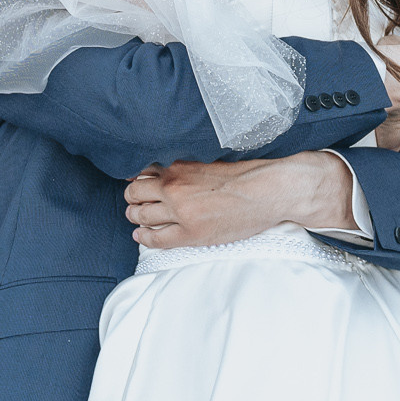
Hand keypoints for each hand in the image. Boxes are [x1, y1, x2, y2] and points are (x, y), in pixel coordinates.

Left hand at [124, 155, 342, 248]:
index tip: (135, 183)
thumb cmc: (244, 174)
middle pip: (135, 194)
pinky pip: (156, 238)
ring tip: (137, 218)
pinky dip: (144, 237)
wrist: (266, 191)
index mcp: (179, 167)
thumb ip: (184, 167)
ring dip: (135, 216)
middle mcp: (174, 187)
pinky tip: (141, 235)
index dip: (135, 179)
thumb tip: (164, 170)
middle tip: (134, 202)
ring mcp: (180, 212)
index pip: (141, 172)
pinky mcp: (190, 233)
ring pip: (142, 216)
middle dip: (132, 198)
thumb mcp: (208, 161)